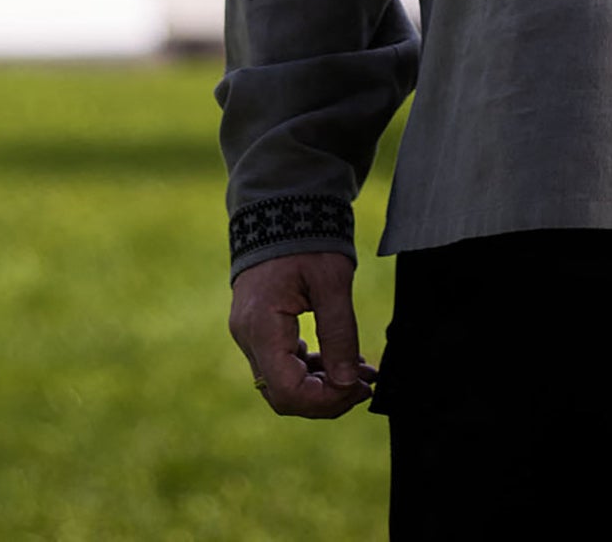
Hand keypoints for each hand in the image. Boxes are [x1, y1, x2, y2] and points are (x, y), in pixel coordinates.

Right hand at [229, 251, 374, 418]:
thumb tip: (347, 381)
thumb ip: (339, 333)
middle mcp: (248, 337)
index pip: (288, 391)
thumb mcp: (332, 282)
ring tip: (361, 372)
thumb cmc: (306, 239)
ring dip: (321, 386)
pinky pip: (281, 366)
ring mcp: (249, 335)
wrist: (281, 210)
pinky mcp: (258, 330)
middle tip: (364, 384)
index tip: (360, 387)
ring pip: (282, 384)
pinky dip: (311, 371)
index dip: (326, 401)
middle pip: (283, 395)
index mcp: (262, 327)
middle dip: (326, 398)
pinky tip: (340, 360)